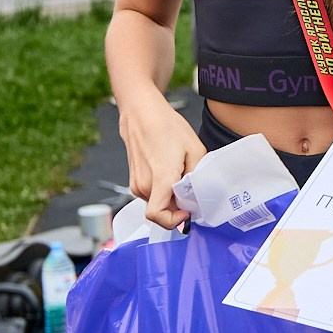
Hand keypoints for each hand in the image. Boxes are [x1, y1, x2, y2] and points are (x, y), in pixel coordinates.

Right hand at [119, 93, 205, 230]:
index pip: (158, 216)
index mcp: (160, 178)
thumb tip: (198, 197)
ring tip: (178, 171)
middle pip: (163, 210)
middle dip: (178, 205)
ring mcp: (137, 184)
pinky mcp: (134, 181)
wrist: (141, 112)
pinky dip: (162, 189)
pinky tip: (168, 169)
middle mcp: (144, 185)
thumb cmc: (166, 126)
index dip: (175, 220)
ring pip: (158, 202)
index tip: (187, 212)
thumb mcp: (194, 149)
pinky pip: (152, 194)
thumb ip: (198, 177)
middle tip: (189, 185)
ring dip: (171, 195)